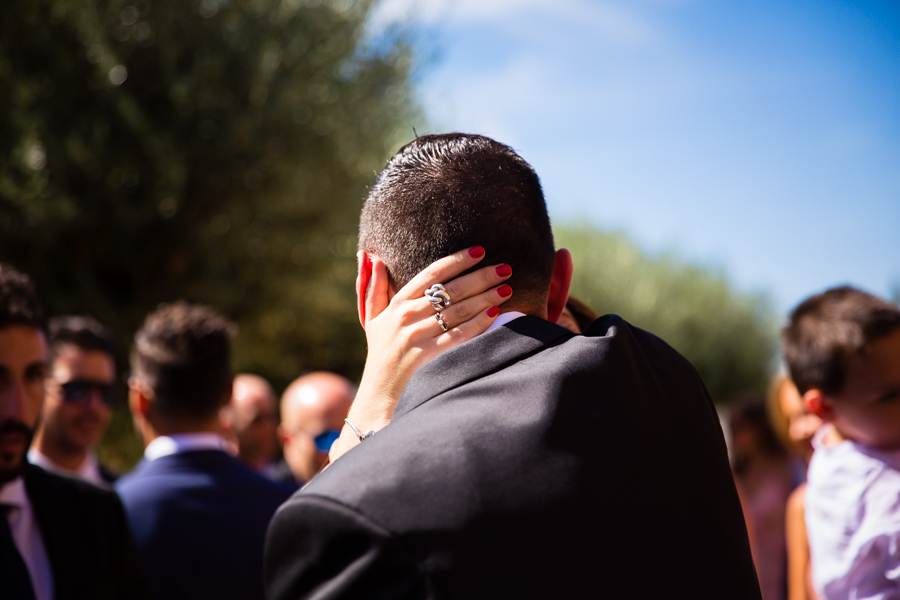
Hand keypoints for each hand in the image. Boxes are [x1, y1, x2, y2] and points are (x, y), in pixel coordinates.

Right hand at [329, 246, 513, 462]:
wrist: (378, 395)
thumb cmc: (380, 353)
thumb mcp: (371, 319)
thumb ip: (373, 287)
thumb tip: (372, 257)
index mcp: (396, 303)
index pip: (432, 274)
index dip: (457, 260)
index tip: (479, 251)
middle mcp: (406, 316)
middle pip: (450, 290)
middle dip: (481, 276)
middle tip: (505, 268)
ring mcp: (417, 336)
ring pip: (457, 310)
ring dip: (485, 297)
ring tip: (506, 288)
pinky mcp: (428, 356)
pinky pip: (458, 335)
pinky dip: (478, 323)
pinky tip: (495, 313)